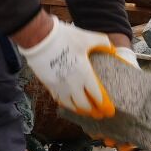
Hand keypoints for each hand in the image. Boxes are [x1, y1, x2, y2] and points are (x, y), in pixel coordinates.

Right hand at [16, 17, 134, 119]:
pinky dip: (64, 102)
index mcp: (84, 74)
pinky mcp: (48, 84)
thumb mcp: (86, 38)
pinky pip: (57, 98)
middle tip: (97, 113)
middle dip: (91, 110)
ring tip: (82, 110)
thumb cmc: (64, 38)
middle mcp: (72, 84)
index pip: (96, 95)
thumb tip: (112, 48)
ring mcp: (58, 85)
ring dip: (77, 109)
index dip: (103, 104)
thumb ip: (102, 43)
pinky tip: (67, 102)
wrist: (39, 38)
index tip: (108, 110)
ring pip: (69, 104)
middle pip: (83, 104)